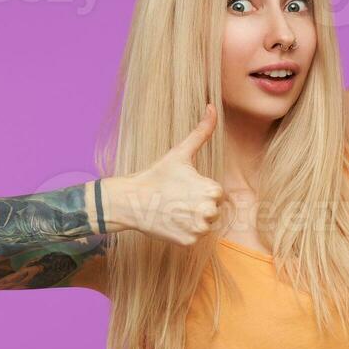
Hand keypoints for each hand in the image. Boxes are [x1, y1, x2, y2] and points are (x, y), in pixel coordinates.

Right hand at [105, 104, 224, 244]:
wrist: (132, 200)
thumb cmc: (157, 175)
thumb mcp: (181, 152)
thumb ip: (202, 131)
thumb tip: (211, 106)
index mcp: (212, 190)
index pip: (217, 194)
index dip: (200, 190)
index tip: (183, 187)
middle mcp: (209, 211)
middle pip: (212, 210)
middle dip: (197, 205)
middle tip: (176, 199)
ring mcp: (199, 229)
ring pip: (204, 224)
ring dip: (192, 219)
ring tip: (173, 209)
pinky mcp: (189, 242)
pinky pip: (194, 237)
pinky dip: (184, 232)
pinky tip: (170, 221)